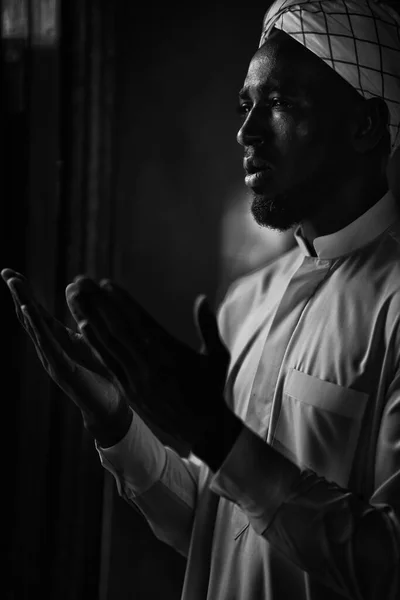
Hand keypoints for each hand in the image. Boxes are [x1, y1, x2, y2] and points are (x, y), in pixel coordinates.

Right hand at [1, 268, 131, 446]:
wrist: (110, 408)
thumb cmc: (101, 375)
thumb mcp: (90, 339)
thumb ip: (81, 316)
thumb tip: (73, 287)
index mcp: (57, 341)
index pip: (36, 313)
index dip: (24, 294)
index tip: (11, 273)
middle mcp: (49, 350)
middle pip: (29, 317)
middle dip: (18, 294)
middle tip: (6, 272)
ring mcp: (52, 360)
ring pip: (34, 328)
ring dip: (24, 304)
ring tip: (15, 284)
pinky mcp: (62, 369)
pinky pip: (47, 344)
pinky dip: (37, 326)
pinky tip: (29, 310)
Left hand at [69, 276, 241, 459]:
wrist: (203, 428)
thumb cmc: (212, 388)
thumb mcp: (217, 356)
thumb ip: (207, 326)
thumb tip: (203, 298)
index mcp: (170, 351)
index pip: (140, 320)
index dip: (122, 301)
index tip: (106, 283)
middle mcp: (150, 363)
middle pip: (118, 327)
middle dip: (98, 302)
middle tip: (81, 282)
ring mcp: (137, 378)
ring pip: (109, 343)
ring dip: (90, 317)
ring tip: (76, 298)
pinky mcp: (130, 391)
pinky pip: (108, 363)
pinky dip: (95, 344)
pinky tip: (83, 326)